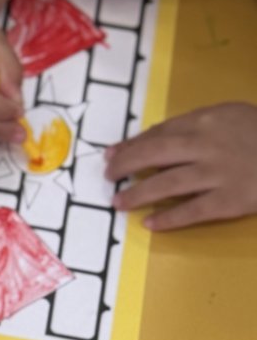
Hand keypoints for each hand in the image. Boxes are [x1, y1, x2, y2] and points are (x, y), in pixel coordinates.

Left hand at [106, 103, 256, 230]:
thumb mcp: (232, 115)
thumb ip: (198, 125)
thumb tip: (157, 137)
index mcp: (208, 120)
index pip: (160, 132)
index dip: (132, 144)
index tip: (112, 153)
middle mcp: (208, 145)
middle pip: (155, 154)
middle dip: (126, 165)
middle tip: (108, 176)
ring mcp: (219, 174)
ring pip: (167, 184)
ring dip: (138, 194)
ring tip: (119, 202)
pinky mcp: (231, 200)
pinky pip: (193, 211)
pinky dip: (169, 218)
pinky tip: (150, 223)